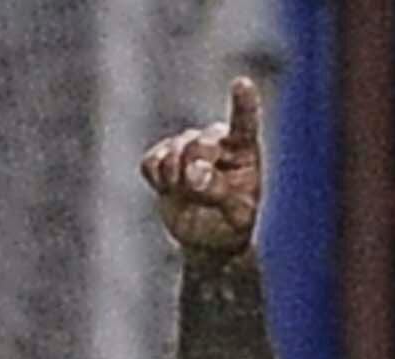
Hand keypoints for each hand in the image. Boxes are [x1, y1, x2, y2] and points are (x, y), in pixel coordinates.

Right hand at [141, 77, 265, 258]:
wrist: (207, 237)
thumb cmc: (231, 224)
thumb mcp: (235, 216)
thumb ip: (219, 191)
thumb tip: (194, 172)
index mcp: (244, 152)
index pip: (244, 125)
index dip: (243, 104)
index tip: (242, 84)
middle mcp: (216, 142)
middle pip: (199, 143)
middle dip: (196, 165)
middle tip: (196, 187)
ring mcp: (188, 146)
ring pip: (173, 152)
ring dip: (176, 178)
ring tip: (188, 195)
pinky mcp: (163, 157)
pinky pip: (150, 162)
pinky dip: (156, 177)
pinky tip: (168, 187)